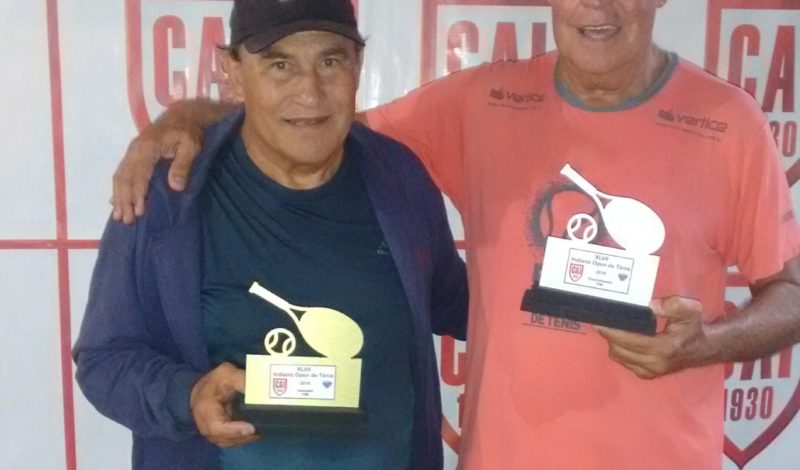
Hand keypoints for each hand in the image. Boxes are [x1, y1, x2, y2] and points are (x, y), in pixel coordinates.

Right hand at [111, 112, 202, 223]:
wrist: (183, 115)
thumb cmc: (190, 131)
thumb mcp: (192, 146)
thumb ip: (182, 165)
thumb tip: (175, 186)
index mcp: (147, 147)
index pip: (139, 175)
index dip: (137, 194)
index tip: (138, 212)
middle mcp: (135, 149)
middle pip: (125, 178)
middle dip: (124, 200)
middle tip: (126, 220)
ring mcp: (133, 151)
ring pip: (121, 176)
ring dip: (119, 196)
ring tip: (119, 216)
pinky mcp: (134, 153)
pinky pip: (122, 172)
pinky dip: (118, 188)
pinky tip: (115, 201)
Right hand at [189, 362, 257, 447]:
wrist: (203, 389)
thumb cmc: (216, 381)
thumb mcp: (227, 373)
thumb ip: (242, 380)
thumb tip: (262, 387)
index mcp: (204, 409)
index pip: (216, 427)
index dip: (234, 430)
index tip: (251, 428)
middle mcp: (204, 425)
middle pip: (224, 437)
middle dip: (243, 436)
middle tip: (260, 430)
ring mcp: (209, 432)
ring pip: (227, 442)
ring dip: (244, 439)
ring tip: (260, 431)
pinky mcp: (215, 435)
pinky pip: (228, 441)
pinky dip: (241, 439)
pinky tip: (253, 433)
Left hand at [595, 296, 710, 378]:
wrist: (705, 348)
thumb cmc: (694, 327)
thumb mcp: (689, 309)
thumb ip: (671, 305)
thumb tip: (650, 306)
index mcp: (664, 348)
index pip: (629, 341)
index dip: (611, 332)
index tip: (599, 322)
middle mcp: (655, 363)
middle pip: (619, 351)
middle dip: (609, 336)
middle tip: (604, 322)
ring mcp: (651, 372)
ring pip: (620, 358)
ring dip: (614, 344)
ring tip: (614, 330)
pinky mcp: (649, 375)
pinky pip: (626, 364)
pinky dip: (621, 353)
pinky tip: (623, 341)